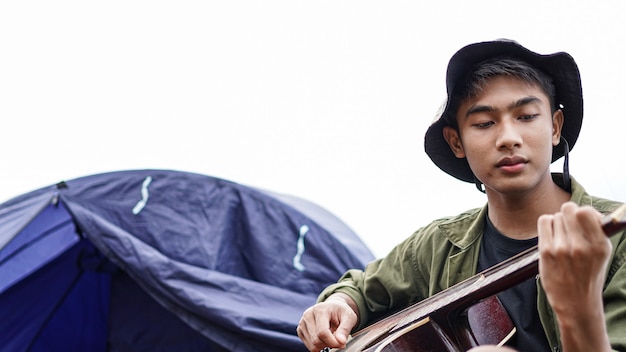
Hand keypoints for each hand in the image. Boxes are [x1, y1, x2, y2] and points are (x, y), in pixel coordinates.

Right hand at [297, 293, 358, 351]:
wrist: (333, 307)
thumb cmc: (341, 312)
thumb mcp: (349, 317)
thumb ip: (345, 329)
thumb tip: (340, 341)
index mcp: (320, 309)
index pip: (322, 332)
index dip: (333, 342)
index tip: (342, 344)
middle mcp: (308, 315)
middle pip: (316, 340)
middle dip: (329, 344)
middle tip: (337, 340)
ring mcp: (302, 322)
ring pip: (312, 345)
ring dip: (324, 345)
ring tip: (330, 336)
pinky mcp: (300, 330)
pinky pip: (309, 346)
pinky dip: (318, 345)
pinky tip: (323, 337)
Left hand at [537, 202, 611, 350]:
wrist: (576, 303)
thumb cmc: (588, 275)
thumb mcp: (602, 255)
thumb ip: (596, 232)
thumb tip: (586, 210)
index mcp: (600, 246)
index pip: (586, 211)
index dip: (583, 211)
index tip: (583, 219)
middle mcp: (581, 246)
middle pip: (568, 210)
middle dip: (569, 215)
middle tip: (570, 226)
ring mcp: (562, 249)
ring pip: (556, 216)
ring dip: (558, 223)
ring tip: (562, 237)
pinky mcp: (546, 252)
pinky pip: (544, 222)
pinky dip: (547, 224)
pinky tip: (551, 234)